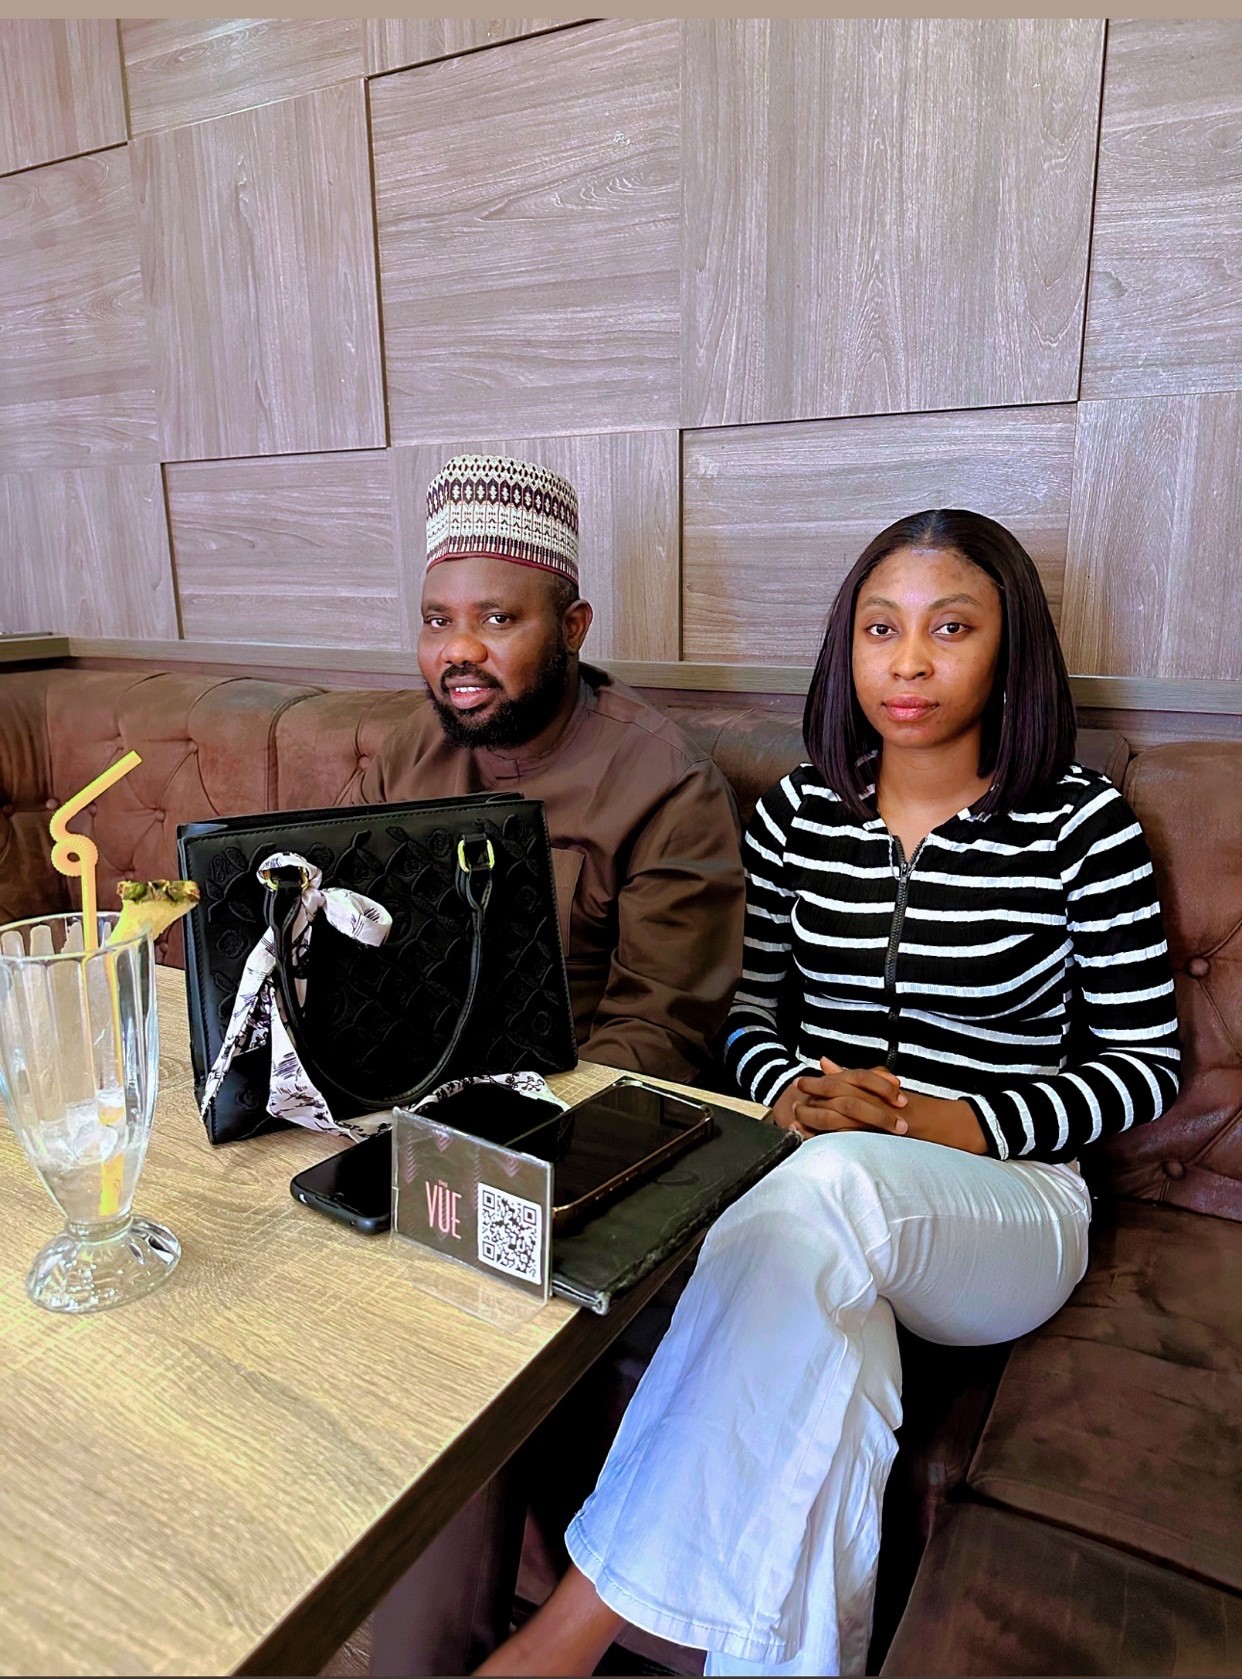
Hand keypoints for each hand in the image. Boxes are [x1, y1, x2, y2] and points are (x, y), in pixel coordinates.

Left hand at [770, 1058, 987, 1153]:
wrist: (947, 1125)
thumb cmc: (913, 1109)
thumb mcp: (880, 1088)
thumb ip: (851, 1076)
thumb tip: (824, 1061)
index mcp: (874, 1087)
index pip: (843, 1081)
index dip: (819, 1083)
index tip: (799, 1083)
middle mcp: (877, 1099)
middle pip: (840, 1095)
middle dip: (814, 1099)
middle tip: (793, 1102)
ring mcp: (882, 1118)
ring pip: (846, 1115)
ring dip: (820, 1118)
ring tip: (799, 1121)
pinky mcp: (887, 1136)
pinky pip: (859, 1136)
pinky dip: (838, 1138)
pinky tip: (821, 1141)